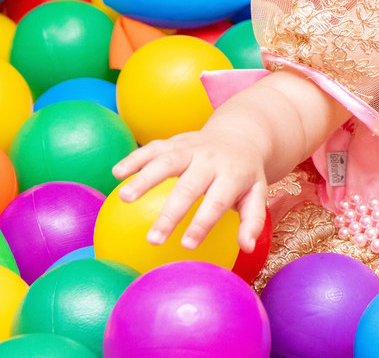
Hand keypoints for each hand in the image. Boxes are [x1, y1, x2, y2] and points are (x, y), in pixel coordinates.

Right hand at [112, 130, 268, 252]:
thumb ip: (253, 220)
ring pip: (167, 161)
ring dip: (145, 178)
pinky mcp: (175, 141)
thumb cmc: (245, 174)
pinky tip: (117, 173)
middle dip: (170, 213)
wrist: (241, 135)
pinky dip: (135, 158)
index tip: (187, 245)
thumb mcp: (257, 194)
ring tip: (124, 198)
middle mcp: (211, 160)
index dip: (202, 223)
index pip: (216, 201)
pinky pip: (153, 148)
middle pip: (188, 187)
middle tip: (153, 239)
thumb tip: (247, 247)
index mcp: (233, 175)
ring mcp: (191, 148)